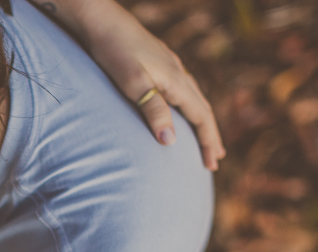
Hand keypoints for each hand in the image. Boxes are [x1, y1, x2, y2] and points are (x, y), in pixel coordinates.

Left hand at [52, 0, 225, 169]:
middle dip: (210, 136)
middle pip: (202, 109)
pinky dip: (188, 106)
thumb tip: (171, 142)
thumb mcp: (133, 84)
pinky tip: (180, 108)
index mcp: (176, 81)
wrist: (101, 21)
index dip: (209, 141)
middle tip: (215, 159)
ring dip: (201, 121)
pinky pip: (183, 89)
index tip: (212, 165)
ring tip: (203, 138)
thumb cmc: (114, 52)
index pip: (201, 117)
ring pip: (194, 97)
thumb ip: (153, 111)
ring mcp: (170, 66)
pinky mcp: (159, 62)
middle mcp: (178, 73)